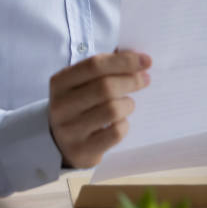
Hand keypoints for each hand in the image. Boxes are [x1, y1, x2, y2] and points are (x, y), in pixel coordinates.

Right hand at [48, 50, 150, 167]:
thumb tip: (137, 57)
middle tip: (145, 79)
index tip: (146, 60)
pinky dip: (124, 125)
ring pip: (112, 110)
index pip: (94, 65)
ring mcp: (69, 130)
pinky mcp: (82, 150)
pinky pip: (115, 133)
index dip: (123, 61)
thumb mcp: (83, 83)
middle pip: (105, 87)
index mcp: (60, 82)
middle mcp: (61, 105)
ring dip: (128, 104)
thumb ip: (105, 67)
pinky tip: (121, 122)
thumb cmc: (80, 104)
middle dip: (131, 81)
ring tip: (129, 103)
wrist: (60, 142)